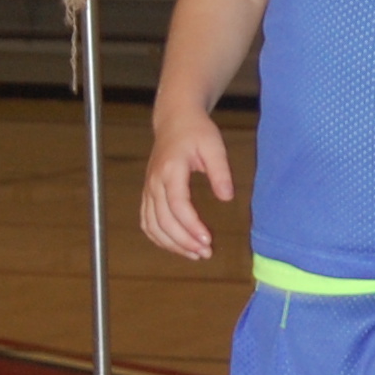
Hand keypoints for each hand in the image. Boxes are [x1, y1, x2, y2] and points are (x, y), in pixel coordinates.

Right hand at [139, 111, 232, 259]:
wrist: (175, 120)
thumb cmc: (196, 131)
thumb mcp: (214, 146)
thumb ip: (220, 171)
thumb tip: (226, 197)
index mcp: (171, 170)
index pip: (177, 205)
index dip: (191, 225)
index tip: (207, 240)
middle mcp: (155, 182)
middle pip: (164, 220)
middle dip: (184, 241)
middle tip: (206, 253)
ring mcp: (149, 189)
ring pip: (153, 225)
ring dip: (172, 244)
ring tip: (195, 254)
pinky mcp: (148, 193)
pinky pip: (147, 222)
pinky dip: (159, 238)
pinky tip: (177, 246)